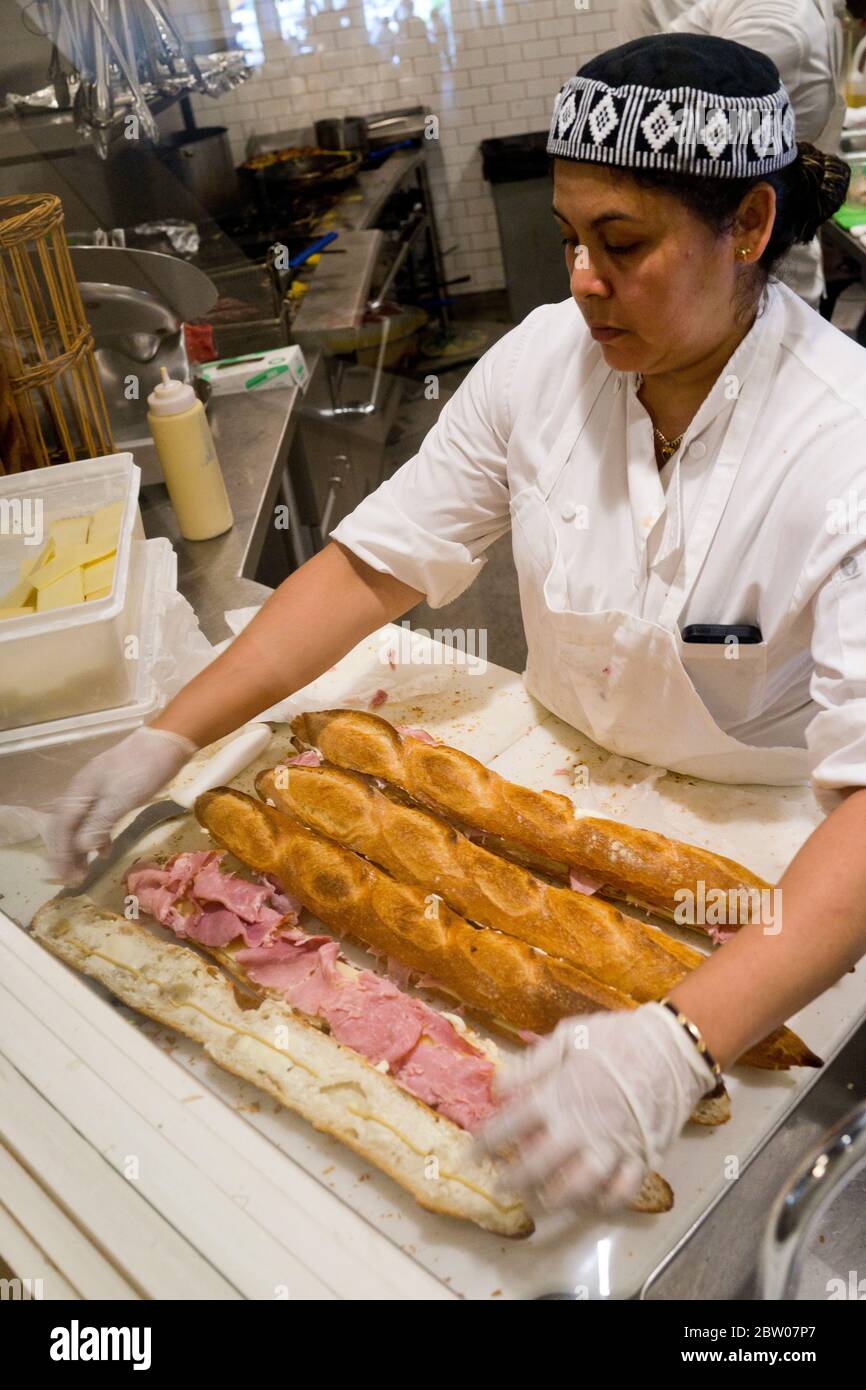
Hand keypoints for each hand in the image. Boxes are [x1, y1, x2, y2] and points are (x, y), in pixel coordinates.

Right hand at [46, 726, 197, 883]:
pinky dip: (96, 836)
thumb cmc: (142, 771)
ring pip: (79, 824)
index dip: (62, 855)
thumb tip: (81, 848)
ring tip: (86, 870)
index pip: (62, 829)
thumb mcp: (120, 800)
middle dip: (67, 855)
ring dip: (80, 848)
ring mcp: (95, 790)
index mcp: (79, 792)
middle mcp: (81, 791)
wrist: (166, 742)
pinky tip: (104, 850)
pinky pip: (95, 819)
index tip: (67, 878)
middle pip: (66, 828)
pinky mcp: (110, 791)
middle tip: (75, 879)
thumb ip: (98, 824)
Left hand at [477, 1003, 715, 1213]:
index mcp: (559, 1094)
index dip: (487, 1142)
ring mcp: (612, 1146)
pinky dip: (604, 1203)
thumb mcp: (570, 1035)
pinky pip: (621, 1192)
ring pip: (577, 1187)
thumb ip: (534, 1064)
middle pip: (538, 1165)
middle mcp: (581, 1126)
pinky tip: (590, 1204)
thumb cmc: (618, 1037)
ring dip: (554, 1199)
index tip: (473, 1153)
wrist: (674, 1045)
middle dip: (514, 1180)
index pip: (511, 1125)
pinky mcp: (641, 1157)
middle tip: (499, 1186)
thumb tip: (499, 1087)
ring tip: (540, 1202)